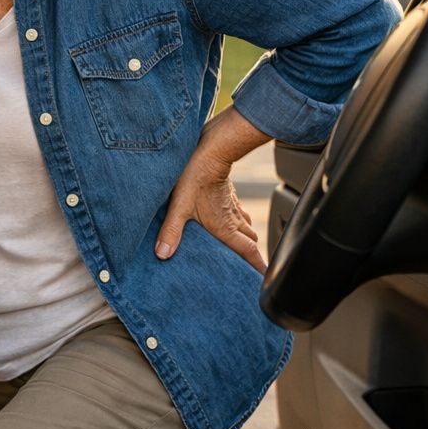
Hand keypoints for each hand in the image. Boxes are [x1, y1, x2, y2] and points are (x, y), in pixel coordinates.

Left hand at [155, 107, 270, 272]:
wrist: (210, 148)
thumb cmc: (195, 177)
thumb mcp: (179, 207)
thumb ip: (171, 232)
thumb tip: (162, 254)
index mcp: (226, 227)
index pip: (248, 252)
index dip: (258, 267)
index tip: (265, 280)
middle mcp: (234, 219)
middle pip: (250, 242)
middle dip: (251, 255)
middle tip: (247, 267)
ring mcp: (233, 205)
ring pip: (247, 227)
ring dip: (245, 238)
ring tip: (239, 248)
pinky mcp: (229, 194)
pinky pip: (239, 213)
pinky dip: (238, 221)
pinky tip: (228, 220)